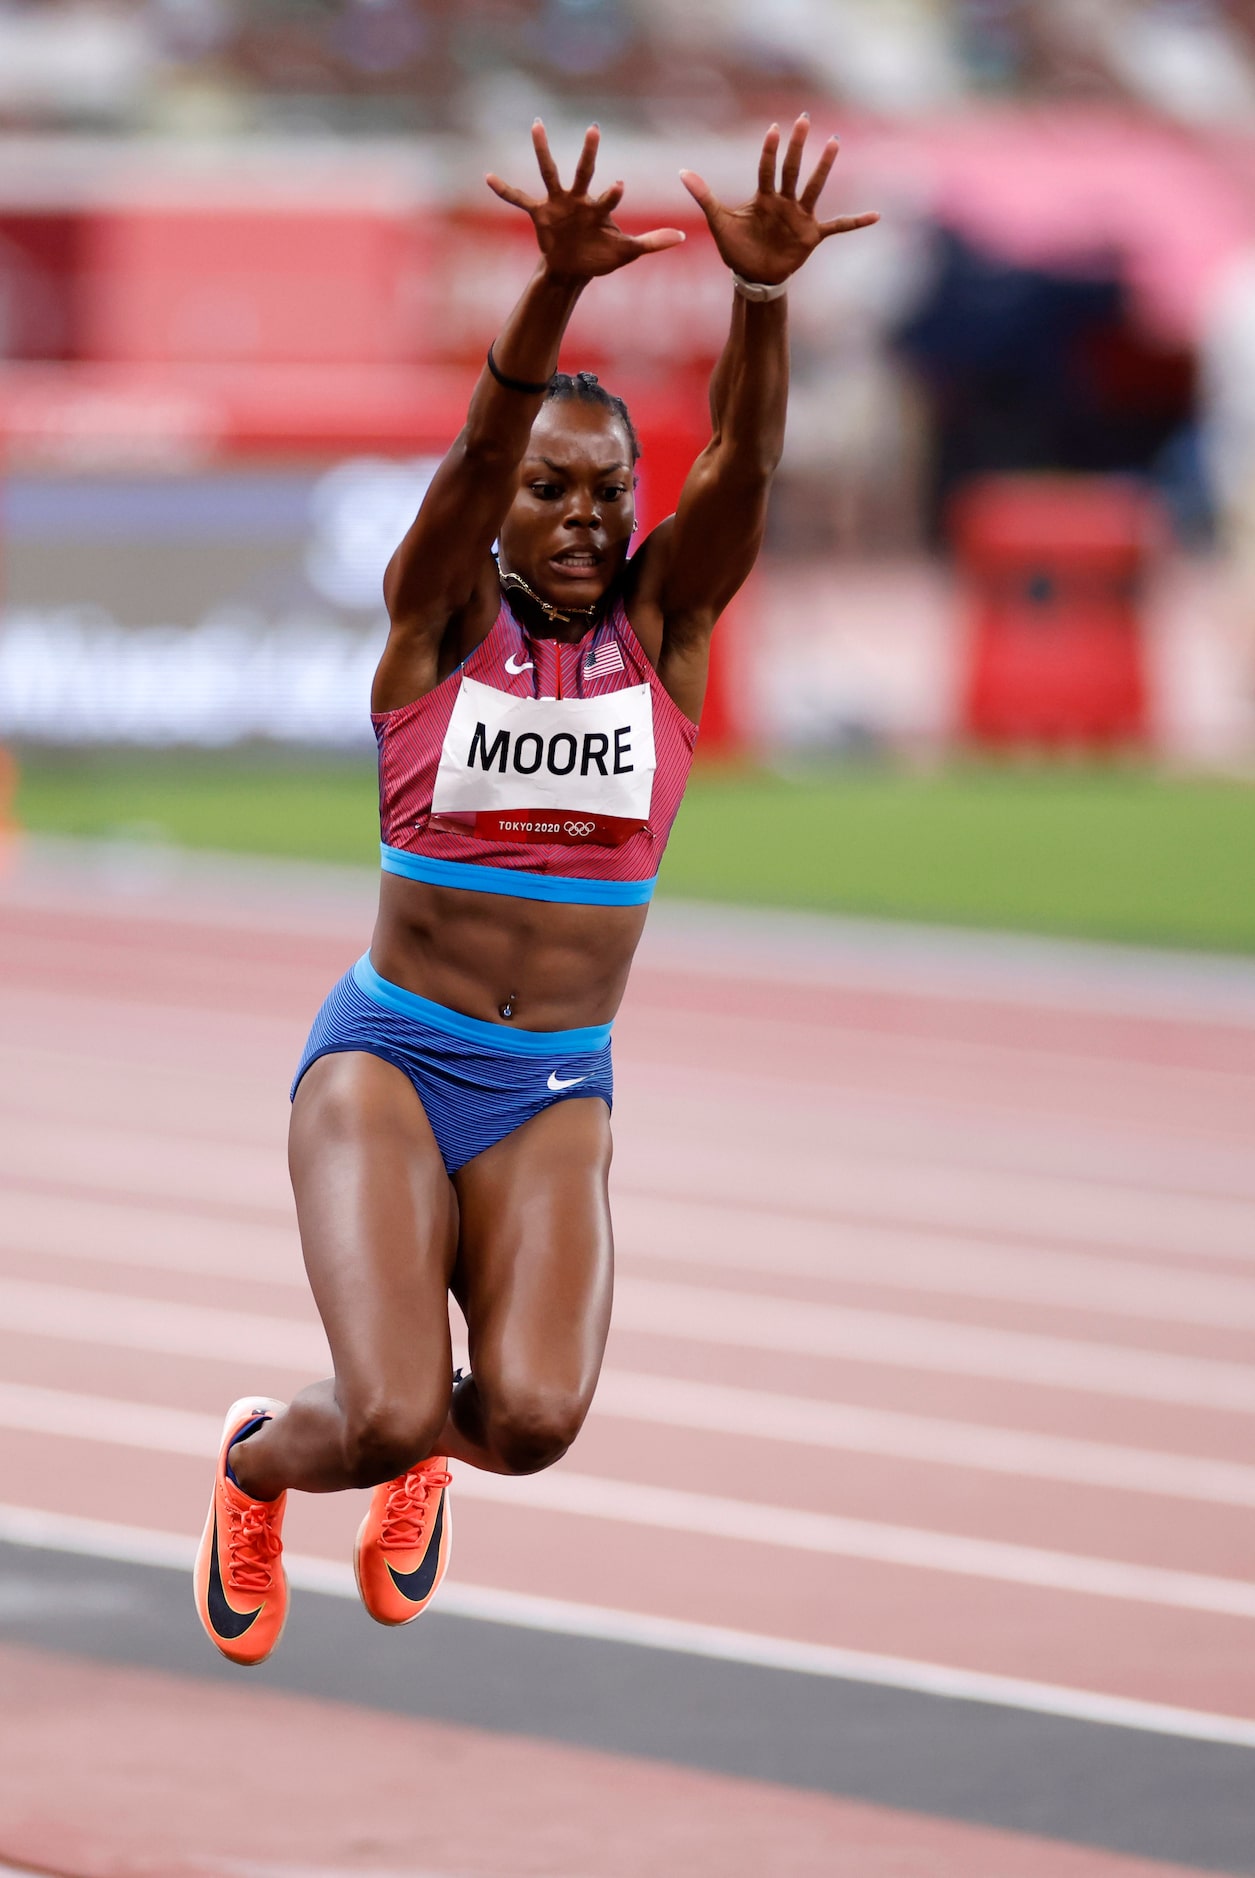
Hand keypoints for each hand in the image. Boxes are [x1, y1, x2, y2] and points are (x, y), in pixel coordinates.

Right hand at [487, 121, 684, 279]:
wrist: (572, 268)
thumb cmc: (600, 256)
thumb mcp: (626, 253)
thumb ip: (651, 243)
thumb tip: (682, 239)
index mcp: (598, 209)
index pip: (608, 198)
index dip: (613, 194)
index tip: (620, 185)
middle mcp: (578, 199)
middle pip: (583, 171)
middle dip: (589, 152)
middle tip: (595, 129)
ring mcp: (557, 204)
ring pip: (549, 172)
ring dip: (542, 149)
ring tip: (537, 124)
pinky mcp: (539, 214)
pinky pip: (518, 199)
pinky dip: (504, 190)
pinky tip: (488, 177)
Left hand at [680, 116, 877, 287]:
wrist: (752, 276)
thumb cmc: (737, 247)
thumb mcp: (719, 222)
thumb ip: (704, 196)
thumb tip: (682, 172)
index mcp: (763, 197)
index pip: (766, 169)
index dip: (769, 151)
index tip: (773, 129)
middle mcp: (784, 202)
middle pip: (791, 169)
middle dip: (797, 145)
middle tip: (804, 119)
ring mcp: (800, 217)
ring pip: (813, 187)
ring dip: (822, 167)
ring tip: (834, 142)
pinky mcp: (811, 235)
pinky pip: (838, 227)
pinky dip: (855, 222)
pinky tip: (875, 215)